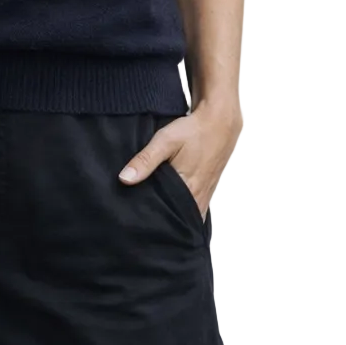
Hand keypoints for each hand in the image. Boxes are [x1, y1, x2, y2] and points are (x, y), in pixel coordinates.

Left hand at [117, 101, 242, 218]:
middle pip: (177, 219)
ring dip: (173, 214)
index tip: (137, 222)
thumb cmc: (193, 131)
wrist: (220, 122)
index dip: (153, 221)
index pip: (167, 217)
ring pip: (186, 214)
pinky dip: (182, 208)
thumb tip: (124, 179)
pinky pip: (193, 207)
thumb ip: (145, 160)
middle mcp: (199, 197)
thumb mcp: (165, 141)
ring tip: (154, 214)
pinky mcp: (207, 189)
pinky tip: (170, 204)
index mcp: (188, 190)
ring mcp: (205, 195)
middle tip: (141, 221)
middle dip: (161, 221)